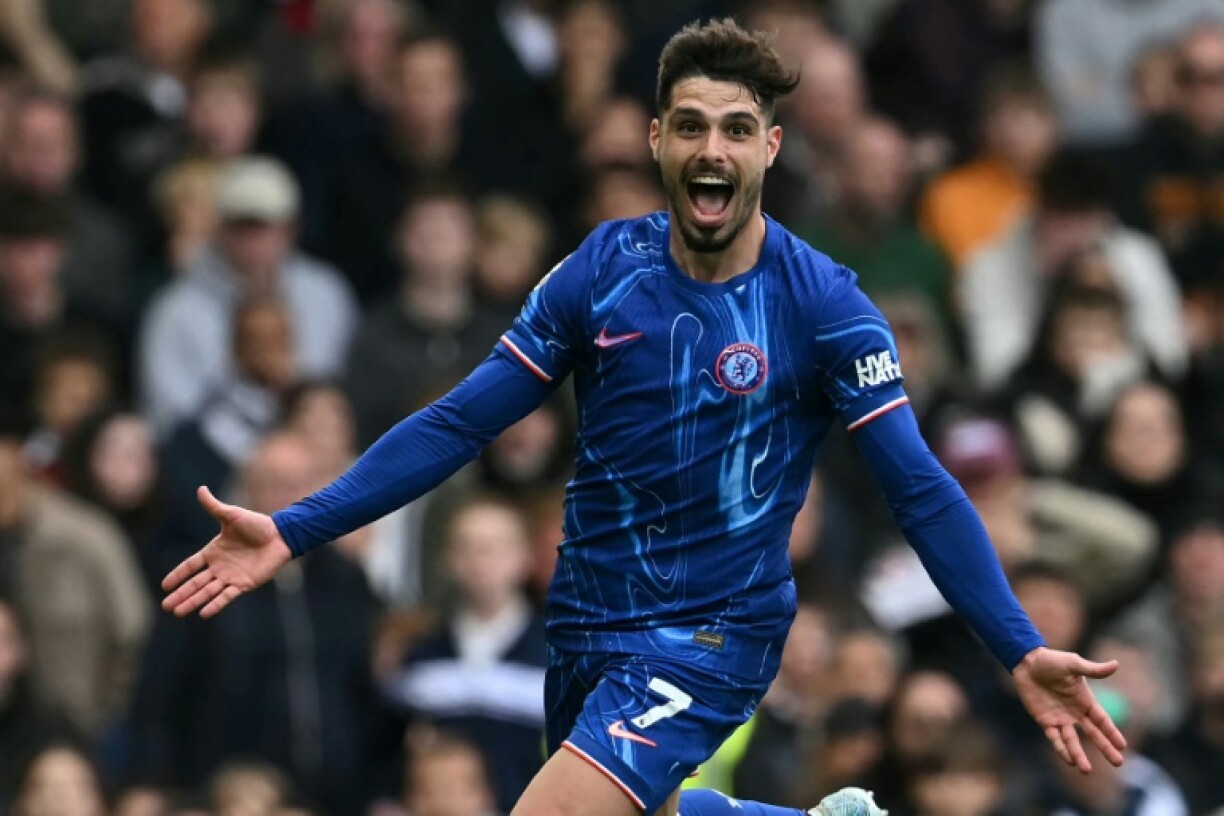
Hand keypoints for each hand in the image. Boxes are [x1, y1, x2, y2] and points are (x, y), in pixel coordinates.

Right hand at [161, 486, 292, 617]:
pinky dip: (215, 604)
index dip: (178, 575)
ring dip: (192, 602)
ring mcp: (231, 576)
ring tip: (178, 612)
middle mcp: (220, 567)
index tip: (164, 585)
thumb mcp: (232, 515)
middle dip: (180, 594)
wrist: (280, 535)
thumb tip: (200, 488)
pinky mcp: (244, 584)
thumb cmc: (257, 524)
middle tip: (165, 607)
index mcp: (214, 551)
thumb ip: (214, 506)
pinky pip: (226, 596)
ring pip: (207, 592)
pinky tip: (203, 613)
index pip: (190, 565)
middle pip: (195, 583)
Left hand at [1012, 647, 1127, 772]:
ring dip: (1079, 755)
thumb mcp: (1073, 664)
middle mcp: (1075, 712)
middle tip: (1118, 763)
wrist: (1026, 662)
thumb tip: (1116, 664)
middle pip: (1093, 734)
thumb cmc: (1051, 661)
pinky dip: (1061, 749)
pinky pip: (1054, 738)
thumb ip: (1093, 669)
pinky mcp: (1045, 721)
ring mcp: (1060, 718)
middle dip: (1105, 748)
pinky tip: (1068, 760)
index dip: (1112, 732)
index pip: (1102, 720)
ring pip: (1072, 741)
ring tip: (1086, 770)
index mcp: (1085, 700)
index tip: (1123, 745)